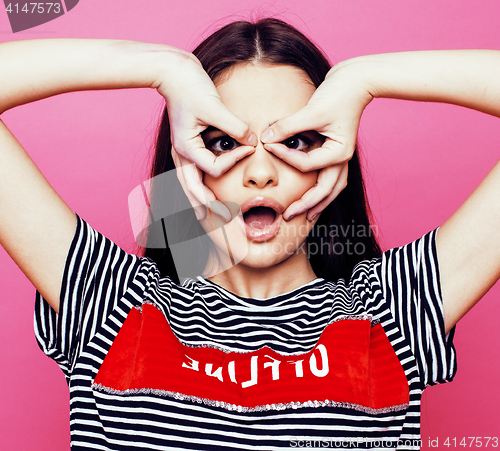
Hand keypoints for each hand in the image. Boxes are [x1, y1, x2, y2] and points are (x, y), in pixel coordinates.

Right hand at [156, 51, 256, 220]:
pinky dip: (198, 186)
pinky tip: (205, 193)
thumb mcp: (214, 107)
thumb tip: (252, 142)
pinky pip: (191, 173)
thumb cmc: (190, 86)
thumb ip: (235, 127)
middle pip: (193, 190)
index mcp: (186, 148)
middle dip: (208, 206)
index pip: (214, 169)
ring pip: (188, 185)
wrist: (172, 71)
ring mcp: (182, 151)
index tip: (248, 150)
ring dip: (199, 201)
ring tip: (209, 217)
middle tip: (224, 220)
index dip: (233, 163)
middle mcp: (182, 154)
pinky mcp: (187, 146)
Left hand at [260, 61, 372, 220]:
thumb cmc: (339, 93)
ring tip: (306, 216)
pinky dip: (321, 188)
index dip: (285, 157)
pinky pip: (330, 177)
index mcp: (339, 153)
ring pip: (331, 188)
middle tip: (287, 215)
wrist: (357, 80)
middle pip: (324, 190)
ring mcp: (340, 156)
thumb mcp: (313, 110)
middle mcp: (342, 159)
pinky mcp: (336, 151)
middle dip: (306, 205)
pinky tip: (311, 194)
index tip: (267, 147)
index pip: (306, 164)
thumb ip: (288, 126)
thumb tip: (265, 138)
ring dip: (318, 203)